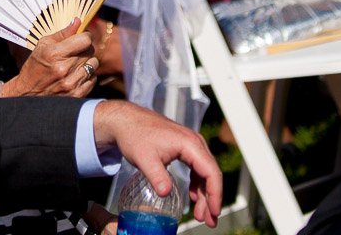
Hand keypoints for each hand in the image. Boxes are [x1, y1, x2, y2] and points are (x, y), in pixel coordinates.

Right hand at [1, 19, 95, 97]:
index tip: (81, 38)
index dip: (85, 36)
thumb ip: (62, 33)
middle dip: (85, 49)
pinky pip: (92, 79)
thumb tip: (77, 20)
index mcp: (55, 53)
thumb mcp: (43, 45)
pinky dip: (87, 76)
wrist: (28, 94)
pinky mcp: (76, 95)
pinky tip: (76, 76)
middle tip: (75, 52)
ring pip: (93, 65)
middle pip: (90, 51)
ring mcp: (71, 83)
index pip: (85, 40)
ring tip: (75, 64)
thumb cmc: (35, 66)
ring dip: (87, 63)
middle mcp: (64, 69)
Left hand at [92, 100, 221, 227]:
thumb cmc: (135, 135)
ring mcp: (190, 144)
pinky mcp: (184, 148)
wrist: (126, 120)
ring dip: (205, 193)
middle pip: (211, 173)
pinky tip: (193, 197)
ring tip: (201, 214)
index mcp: (190, 143)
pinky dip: (197, 184)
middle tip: (209, 220)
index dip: (215, 194)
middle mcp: (195, 142)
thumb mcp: (144, 158)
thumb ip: (156, 176)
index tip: (213, 212)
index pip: (211, 171)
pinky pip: (197, 167)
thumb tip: (165, 193)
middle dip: (211, 198)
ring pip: (204, 172)